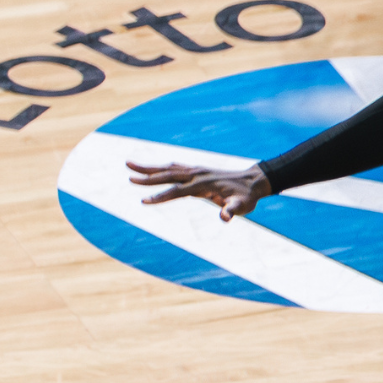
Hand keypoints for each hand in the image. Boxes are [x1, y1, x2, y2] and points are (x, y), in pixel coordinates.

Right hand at [128, 161, 272, 217]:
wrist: (254, 181)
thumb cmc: (247, 197)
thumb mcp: (242, 206)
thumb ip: (232, 210)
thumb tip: (225, 217)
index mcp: (203, 184)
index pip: (177, 191)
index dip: (161, 197)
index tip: (144, 201)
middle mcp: (197, 174)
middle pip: (168, 175)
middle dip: (148, 177)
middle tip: (128, 177)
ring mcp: (197, 170)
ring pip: (169, 168)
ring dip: (150, 168)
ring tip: (130, 165)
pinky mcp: (197, 170)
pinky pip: (175, 167)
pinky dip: (161, 167)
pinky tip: (153, 169)